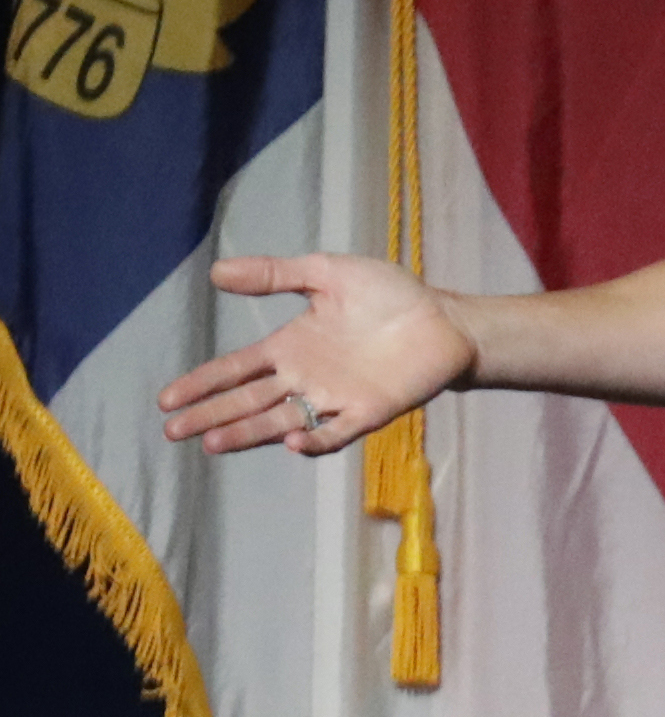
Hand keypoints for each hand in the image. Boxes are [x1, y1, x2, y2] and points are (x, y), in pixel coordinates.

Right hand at [165, 253, 474, 456]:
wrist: (445, 317)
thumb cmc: (390, 295)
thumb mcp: (327, 273)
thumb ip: (276, 274)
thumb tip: (217, 272)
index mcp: (290, 347)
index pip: (235, 370)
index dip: (202, 384)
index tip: (167, 399)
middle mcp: (306, 378)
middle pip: (248, 402)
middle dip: (211, 416)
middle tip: (173, 432)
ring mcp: (336, 398)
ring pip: (281, 421)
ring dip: (248, 434)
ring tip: (213, 444)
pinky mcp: (370, 411)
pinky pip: (337, 433)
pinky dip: (316, 440)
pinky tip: (291, 442)